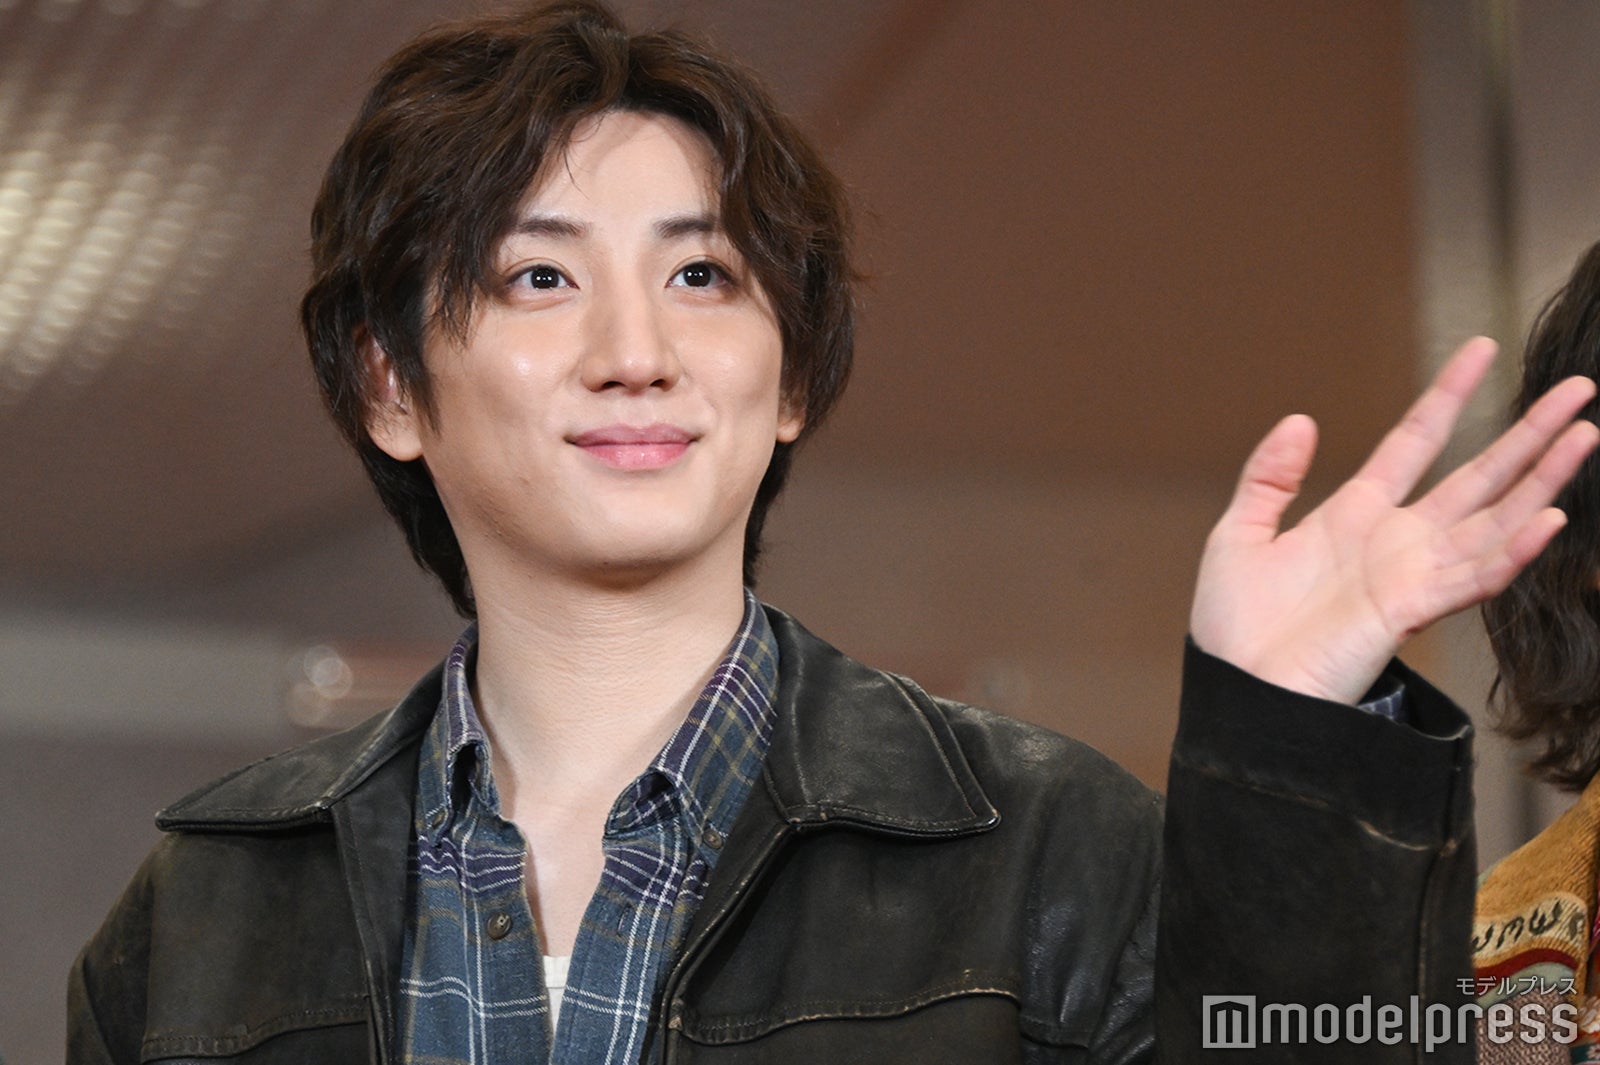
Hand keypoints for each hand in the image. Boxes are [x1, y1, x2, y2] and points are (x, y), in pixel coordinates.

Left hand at [1190, 336, 1598, 703]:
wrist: (1235, 689)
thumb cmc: (1233, 626)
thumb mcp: (1239, 535)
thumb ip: (1269, 478)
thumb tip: (1301, 419)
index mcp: (1355, 515)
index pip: (1415, 441)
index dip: (1448, 396)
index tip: (1482, 351)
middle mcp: (1396, 541)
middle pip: (1477, 476)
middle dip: (1528, 433)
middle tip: (1579, 389)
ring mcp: (1410, 575)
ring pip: (1494, 519)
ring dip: (1542, 480)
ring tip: (1585, 434)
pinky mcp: (1411, 612)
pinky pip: (1473, 578)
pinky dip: (1512, 551)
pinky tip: (1549, 519)